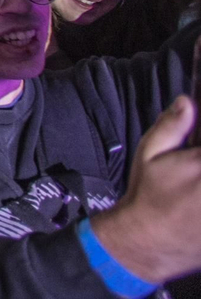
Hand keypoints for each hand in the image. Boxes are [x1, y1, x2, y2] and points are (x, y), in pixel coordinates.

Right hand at [91, 96, 200, 282]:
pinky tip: (197, 201)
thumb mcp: (150, 153)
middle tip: (192, 165)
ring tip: (193, 186)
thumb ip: (171, 126)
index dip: (200, 148)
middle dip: (200, 161)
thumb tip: (187, 101)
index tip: (196, 150)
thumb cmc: (149, 194)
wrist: (150, 242)